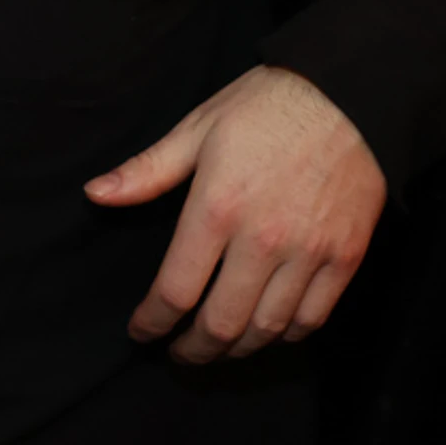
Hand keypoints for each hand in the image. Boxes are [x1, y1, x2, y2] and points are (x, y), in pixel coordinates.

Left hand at [85, 65, 385, 362]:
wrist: (350, 91)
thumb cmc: (266, 106)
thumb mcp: (197, 128)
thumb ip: (147, 171)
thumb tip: (95, 193)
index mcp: (217, 209)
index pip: (176, 290)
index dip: (152, 321)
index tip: (141, 331)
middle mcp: (263, 240)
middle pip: (221, 323)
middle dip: (192, 349)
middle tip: (178, 353)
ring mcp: (309, 253)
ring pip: (267, 329)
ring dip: (237, 349)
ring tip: (218, 347)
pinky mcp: (346, 257)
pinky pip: (312, 317)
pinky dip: (285, 335)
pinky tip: (267, 330)